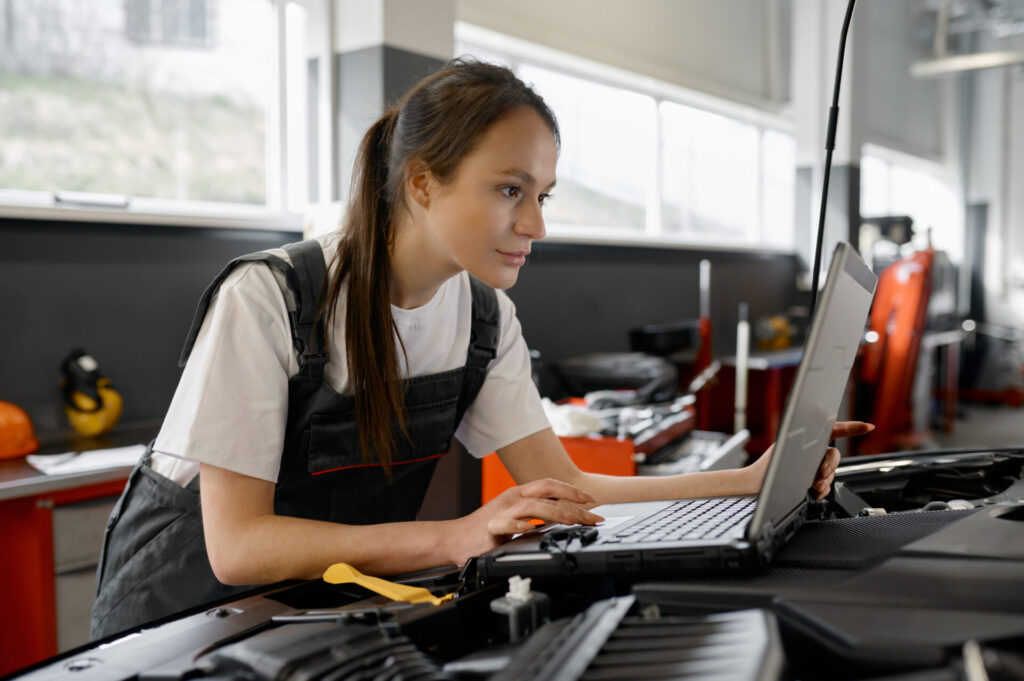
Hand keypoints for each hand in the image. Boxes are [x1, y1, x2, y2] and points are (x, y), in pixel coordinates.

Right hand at [445, 478, 603, 565]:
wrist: (454, 540)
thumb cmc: (486, 532)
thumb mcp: (517, 520)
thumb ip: (537, 517)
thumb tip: (564, 520)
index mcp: (519, 494)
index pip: (550, 485)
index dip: (571, 491)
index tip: (591, 500)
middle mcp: (512, 498)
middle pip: (547, 493)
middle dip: (573, 503)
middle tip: (593, 516)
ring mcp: (501, 511)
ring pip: (533, 505)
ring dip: (556, 512)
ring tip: (574, 521)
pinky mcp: (490, 527)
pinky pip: (507, 524)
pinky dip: (520, 525)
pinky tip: (533, 530)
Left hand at [744, 421, 874, 498]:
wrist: (756, 485)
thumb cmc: (766, 464)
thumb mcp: (785, 447)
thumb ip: (804, 437)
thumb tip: (824, 431)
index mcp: (806, 438)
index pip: (833, 430)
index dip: (852, 428)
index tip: (868, 427)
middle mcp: (811, 452)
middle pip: (834, 456)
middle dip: (831, 465)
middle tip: (820, 473)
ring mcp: (811, 468)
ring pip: (831, 473)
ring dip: (825, 480)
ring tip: (813, 485)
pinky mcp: (810, 482)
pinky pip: (826, 487)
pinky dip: (822, 491)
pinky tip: (813, 493)